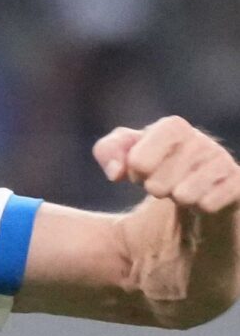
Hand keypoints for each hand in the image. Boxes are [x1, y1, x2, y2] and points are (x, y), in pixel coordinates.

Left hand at [93, 116, 239, 213]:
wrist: (193, 190)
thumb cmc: (154, 166)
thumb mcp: (123, 155)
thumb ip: (108, 152)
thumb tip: (116, 172)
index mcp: (173, 127)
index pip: (140, 159)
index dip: (135, 170)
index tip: (138, 172)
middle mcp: (202, 142)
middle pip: (159, 182)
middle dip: (154, 189)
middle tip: (162, 183)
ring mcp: (223, 163)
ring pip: (184, 195)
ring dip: (177, 199)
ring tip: (182, 191)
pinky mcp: (239, 185)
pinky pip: (209, 204)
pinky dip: (199, 208)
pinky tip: (203, 199)